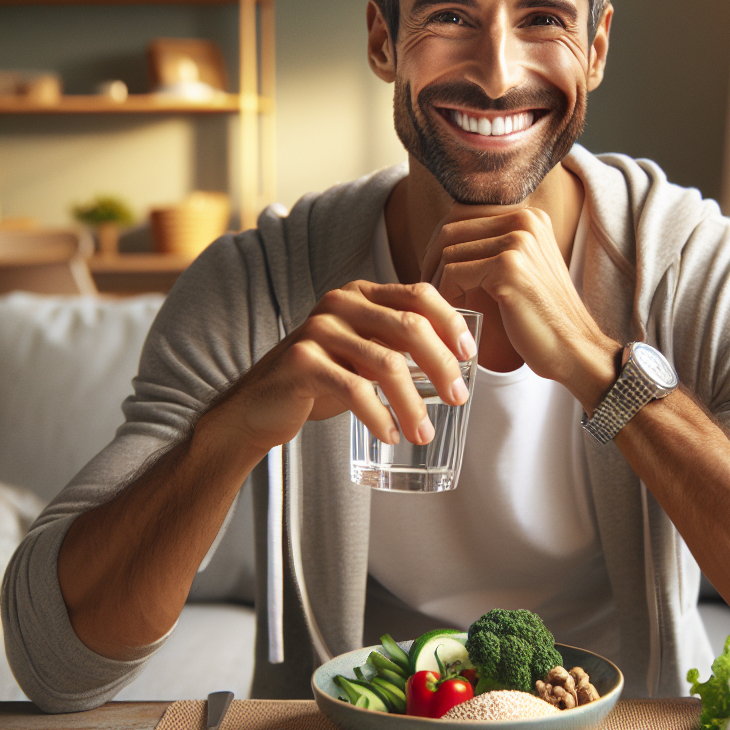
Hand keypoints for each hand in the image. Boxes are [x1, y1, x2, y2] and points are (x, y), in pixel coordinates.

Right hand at [205, 281, 476, 455]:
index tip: (469, 356)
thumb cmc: (322, 381)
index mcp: (362, 294)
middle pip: (410, 327)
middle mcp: (341, 302)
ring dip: (412, 404)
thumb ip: (399, 347)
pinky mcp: (302, 360)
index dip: (450, 322)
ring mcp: (319, 328)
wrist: (260, 407)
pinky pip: (355, 390)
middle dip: (441, 365)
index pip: (418, 294)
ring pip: (386, 364)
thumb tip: (458, 364)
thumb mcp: (365, 356)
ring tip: (424, 434)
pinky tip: (390, 435)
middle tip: (457, 399)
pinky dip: (380, 416)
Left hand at [420, 207, 619, 409]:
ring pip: (448, 251)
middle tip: (429, 292)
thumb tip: (442, 243)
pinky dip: (445, 295)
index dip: (440, 245)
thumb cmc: (543, 319)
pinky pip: (454, 273)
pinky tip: (453, 313)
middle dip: (431, 261)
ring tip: (439, 306)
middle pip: (451, 229)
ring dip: (436, 281)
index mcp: (529, 217)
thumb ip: (495, 250)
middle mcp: (525, 220)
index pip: (462, 215)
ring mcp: (518, 241)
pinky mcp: (508, 267)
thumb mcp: (524, 270)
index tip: (434, 275)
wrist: (574, 349)